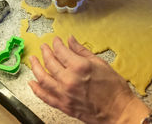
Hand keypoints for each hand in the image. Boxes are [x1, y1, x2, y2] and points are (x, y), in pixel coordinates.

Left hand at [28, 36, 149, 123]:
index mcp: (80, 67)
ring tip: (33, 60)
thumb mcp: (100, 64)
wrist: (119, 111)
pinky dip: (36, 89)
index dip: (56, 44)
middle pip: (50, 62)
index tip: (56, 40)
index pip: (61, 51)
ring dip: (36, 67)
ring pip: (43, 78)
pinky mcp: (63, 106)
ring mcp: (65, 94)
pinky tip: (32, 82)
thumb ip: (82, 51)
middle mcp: (69, 80)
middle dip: (45, 52)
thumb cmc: (114, 89)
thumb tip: (71, 40)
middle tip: (43, 47)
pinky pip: (45, 96)